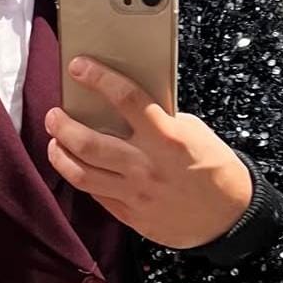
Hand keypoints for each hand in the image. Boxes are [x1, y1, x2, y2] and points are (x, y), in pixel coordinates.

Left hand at [46, 58, 252, 248]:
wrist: (229, 215)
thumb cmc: (213, 166)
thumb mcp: (193, 132)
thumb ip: (158, 120)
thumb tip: (121, 105)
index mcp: (168, 137)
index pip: (126, 99)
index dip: (99, 79)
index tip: (79, 67)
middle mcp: (147, 166)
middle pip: (88, 143)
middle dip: (62, 126)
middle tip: (53, 115)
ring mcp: (136, 194)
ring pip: (81, 174)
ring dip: (60, 155)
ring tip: (55, 142)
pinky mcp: (131, 216)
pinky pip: (95, 195)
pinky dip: (81, 177)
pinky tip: (76, 165)